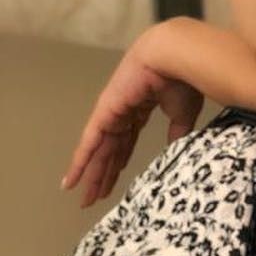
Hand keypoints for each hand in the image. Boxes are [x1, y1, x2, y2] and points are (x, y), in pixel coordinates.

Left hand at [61, 29, 203, 207]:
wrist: (174, 57)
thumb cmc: (182, 80)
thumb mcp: (183, 113)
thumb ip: (177, 133)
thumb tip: (176, 151)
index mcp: (143, 106)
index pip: (128, 139)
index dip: (121, 159)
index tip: (118, 178)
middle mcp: (123, 111)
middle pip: (111, 148)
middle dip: (105, 172)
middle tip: (96, 197)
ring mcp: (112, 112)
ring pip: (100, 150)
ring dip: (93, 174)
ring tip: (86, 198)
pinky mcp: (105, 113)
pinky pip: (90, 143)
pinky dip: (80, 162)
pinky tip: (71, 182)